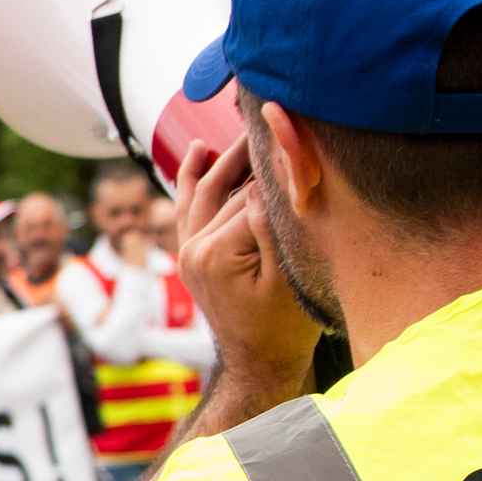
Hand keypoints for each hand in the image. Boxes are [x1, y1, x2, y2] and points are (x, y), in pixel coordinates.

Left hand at [169, 134, 314, 381]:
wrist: (259, 364)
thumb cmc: (283, 329)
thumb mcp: (287, 279)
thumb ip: (270, 230)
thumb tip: (261, 184)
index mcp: (216, 252)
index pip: (251, 196)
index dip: (276, 167)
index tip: (294, 130)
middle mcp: (194, 247)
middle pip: (231, 190)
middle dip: (255, 157)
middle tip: (279, 116)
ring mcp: (188, 250)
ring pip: (207, 191)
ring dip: (226, 158)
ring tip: (247, 127)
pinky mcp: (190, 254)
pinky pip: (187, 207)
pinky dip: (189, 177)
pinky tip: (198, 151)